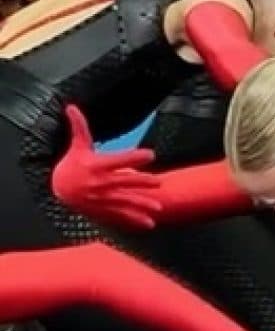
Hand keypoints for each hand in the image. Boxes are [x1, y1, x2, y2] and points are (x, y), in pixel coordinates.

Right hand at [51, 106, 161, 229]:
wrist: (58, 189)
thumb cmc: (72, 164)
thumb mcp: (77, 146)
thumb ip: (79, 127)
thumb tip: (71, 106)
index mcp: (96, 165)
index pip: (118, 160)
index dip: (133, 158)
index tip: (150, 155)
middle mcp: (100, 183)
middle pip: (124, 182)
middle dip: (141, 182)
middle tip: (159, 182)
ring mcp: (103, 198)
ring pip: (125, 202)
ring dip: (142, 205)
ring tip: (159, 207)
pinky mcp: (104, 209)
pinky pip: (121, 215)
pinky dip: (135, 220)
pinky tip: (150, 224)